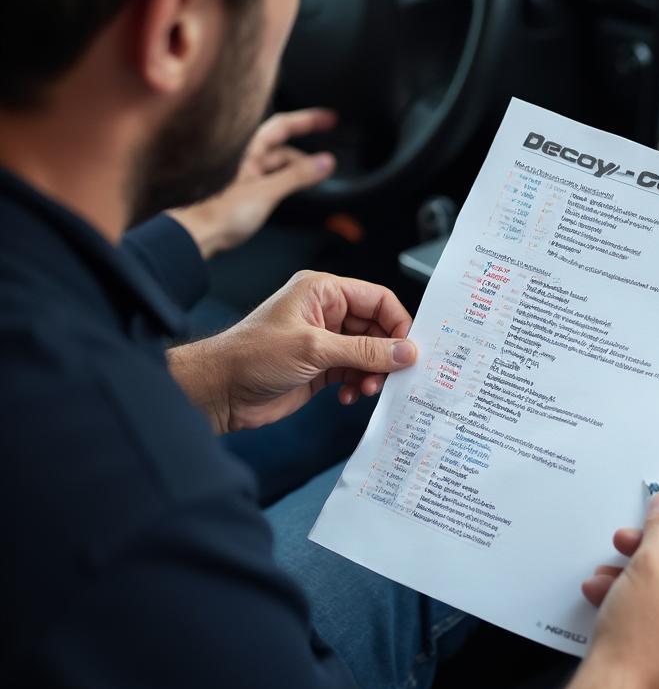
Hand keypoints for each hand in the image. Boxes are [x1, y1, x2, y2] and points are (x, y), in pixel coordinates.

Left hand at [168, 108, 337, 257]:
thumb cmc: (217, 213)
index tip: (330, 119)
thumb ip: (298, 176)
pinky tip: (290, 192)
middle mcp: (242, 157)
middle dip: (305, 155)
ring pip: (275, 166)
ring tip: (313, 182)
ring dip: (294, 172)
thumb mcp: (266, 192)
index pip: (283, 125)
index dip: (308, 120)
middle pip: (281, 148)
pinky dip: (283, 183)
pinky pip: (268, 180)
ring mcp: (240, 175)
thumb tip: (326, 161)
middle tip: (327, 162)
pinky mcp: (238, 192)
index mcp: (245, 149)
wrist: (192, 237)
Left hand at [168, 270, 416, 433]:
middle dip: (386, 354)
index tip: (411, 349)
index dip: (398, 323)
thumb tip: (406, 352)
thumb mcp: (314, 350)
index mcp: (324, 292)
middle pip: (377, 329)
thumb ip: (364, 352)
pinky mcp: (320, 367)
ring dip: (373, 373)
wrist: (218, 392)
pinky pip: (354, 372)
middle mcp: (327, 313)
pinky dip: (357, 384)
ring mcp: (324, 341)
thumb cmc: (253, 356)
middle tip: (392, 377)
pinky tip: (348, 396)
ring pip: (368, 354)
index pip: (378, 299)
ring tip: (366, 389)